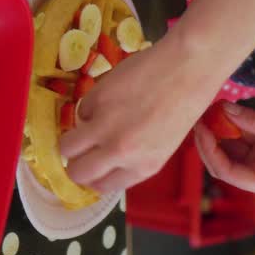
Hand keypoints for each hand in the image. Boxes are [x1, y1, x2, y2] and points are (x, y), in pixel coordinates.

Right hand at [60, 37, 214, 193]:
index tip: (91, 167)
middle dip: (74, 165)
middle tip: (80, 152)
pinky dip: (89, 108)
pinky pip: (80, 111)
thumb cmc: (183, 104)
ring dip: (71, 140)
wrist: (188, 68)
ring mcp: (105, 126)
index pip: (102, 187)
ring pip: (66, 147)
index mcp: (143, 167)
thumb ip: (133, 158)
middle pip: (77, 172)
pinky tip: (108, 99)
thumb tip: (104, 160)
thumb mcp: (162, 145)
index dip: (93, 177)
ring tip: (85, 128)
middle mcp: (121, 152)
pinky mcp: (96, 100)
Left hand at [194, 102, 254, 198]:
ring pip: (232, 147)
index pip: (226, 171)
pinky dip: (236, 124)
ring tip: (213, 107)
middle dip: (211, 140)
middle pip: (224, 161)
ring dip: (222, 129)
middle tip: (200, 116)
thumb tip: (225, 109)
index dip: (209, 150)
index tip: (201, 128)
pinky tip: (228, 109)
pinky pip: (244, 137)